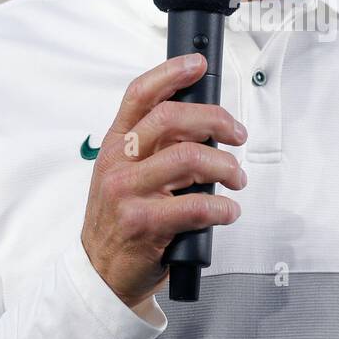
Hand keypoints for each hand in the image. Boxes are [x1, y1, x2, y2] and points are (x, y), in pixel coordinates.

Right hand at [81, 54, 246, 316]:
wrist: (101, 273)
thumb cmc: (122, 220)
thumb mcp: (125, 174)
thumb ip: (154, 148)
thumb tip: (205, 124)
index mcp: (115, 144)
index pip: (140, 95)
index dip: (170, 73)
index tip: (198, 65)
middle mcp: (118, 163)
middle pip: (171, 119)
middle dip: (215, 120)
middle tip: (238, 134)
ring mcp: (128, 192)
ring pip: (189, 159)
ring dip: (226, 166)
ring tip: (237, 178)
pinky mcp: (144, 223)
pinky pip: (197, 206)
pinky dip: (223, 208)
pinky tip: (228, 211)